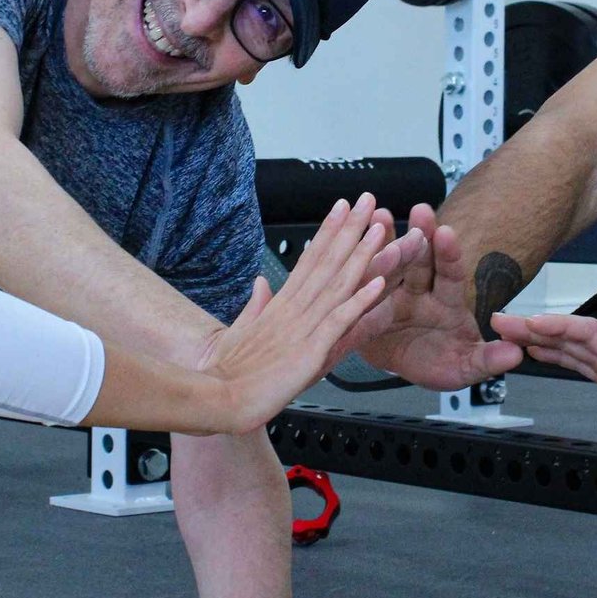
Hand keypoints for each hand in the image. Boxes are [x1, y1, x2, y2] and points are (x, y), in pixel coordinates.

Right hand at [210, 196, 389, 430]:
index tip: (342, 208)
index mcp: (280, 305)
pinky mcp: (310, 350)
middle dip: (349, 228)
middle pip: (327, 260)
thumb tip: (261, 283)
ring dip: (361, 255)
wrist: (216, 398)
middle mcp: (293, 309)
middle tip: (367, 199)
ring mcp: (302, 327)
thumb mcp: (242, 332)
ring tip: (380, 229)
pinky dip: (359, 302)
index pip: (310, 259)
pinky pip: (340, 321)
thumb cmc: (226, 372)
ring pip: (337, 283)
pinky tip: (377, 285)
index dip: (328, 231)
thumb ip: (256, 305)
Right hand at [347, 204, 523, 389]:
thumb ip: (487, 359)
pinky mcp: (370, 299)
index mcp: (447, 303)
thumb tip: (515, 353)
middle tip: (421, 211)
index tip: (446, 234)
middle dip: (421, 234)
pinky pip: (365, 275)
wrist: (410, 367)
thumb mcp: (464, 367)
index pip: (450, 274)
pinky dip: (362, 251)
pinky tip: (359, 229)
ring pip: (392, 261)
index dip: (449, 255)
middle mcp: (422, 290)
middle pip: (422, 259)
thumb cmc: (441, 363)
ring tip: (381, 215)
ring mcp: (395, 291)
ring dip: (387, 237)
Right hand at [489, 312, 596, 441]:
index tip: (533, 323)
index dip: (561, 327)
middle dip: (536, 325)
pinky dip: (553, 351)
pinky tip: (536, 349)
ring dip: (538, 336)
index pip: (591, 334)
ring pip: (569, 344)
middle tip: (501, 319)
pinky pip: (576, 358)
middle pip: (571, 334)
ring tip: (506, 329)